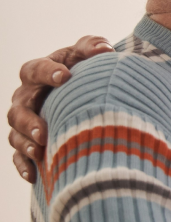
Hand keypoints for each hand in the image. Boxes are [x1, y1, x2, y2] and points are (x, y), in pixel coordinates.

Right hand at [8, 36, 113, 183]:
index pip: (35, 70)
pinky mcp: (28, 142)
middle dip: (29, 121)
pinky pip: (18, 156)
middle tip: (43, 131)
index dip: (47, 72)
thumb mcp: (87, 53)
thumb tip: (104, 49)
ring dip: (25, 144)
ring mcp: (24, 121)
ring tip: (40, 151)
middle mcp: (25, 97)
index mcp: (37, 72)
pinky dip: (24, 165)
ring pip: (15, 134)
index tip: (65, 76)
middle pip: (18, 109)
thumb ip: (93, 46)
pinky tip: (35, 176)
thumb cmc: (83, 68)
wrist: (83, 89)